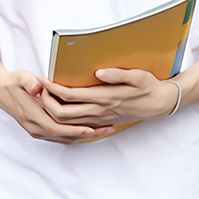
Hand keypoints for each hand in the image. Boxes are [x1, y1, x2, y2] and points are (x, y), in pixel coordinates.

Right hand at [0, 70, 111, 143]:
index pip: (56, 128)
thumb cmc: (15, 82)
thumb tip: (38, 86)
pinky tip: (90, 130)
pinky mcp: (39, 129)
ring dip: (84, 136)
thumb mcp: (22, 77)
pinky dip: (75, 135)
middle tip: (107, 129)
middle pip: (64, 136)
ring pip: (63, 138)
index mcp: (32, 115)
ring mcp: (36, 130)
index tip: (92, 128)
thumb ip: (30, 82)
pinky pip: (60, 137)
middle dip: (87, 134)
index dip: (75, 130)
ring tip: (104, 130)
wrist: (0, 89)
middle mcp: (34, 126)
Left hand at [39, 68, 178, 126]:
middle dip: (44, 101)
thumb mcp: (139, 76)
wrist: (160, 105)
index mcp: (105, 97)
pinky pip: (75, 125)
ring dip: (51, 111)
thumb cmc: (149, 87)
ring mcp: (99, 119)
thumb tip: (99, 72)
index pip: (69, 95)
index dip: (51, 88)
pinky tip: (58, 109)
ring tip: (44, 97)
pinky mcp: (101, 123)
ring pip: (66, 122)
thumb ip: (118, 74)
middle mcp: (99, 111)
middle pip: (60, 113)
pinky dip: (62, 119)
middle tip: (38, 89)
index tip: (42, 79)